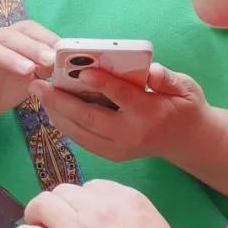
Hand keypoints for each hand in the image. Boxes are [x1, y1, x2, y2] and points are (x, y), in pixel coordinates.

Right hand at [0, 21, 57, 137]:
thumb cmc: (5, 88)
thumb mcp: (31, 78)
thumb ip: (46, 68)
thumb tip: (69, 62)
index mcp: (10, 41)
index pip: (27, 29)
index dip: (45, 36)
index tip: (62, 49)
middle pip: (10, 36)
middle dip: (32, 47)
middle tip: (50, 60)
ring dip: (9, 57)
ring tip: (28, 70)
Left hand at [13, 181, 196, 227]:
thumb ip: (132, 220)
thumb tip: (116, 221)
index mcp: (127, 198)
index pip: (92, 187)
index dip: (82, 201)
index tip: (79, 215)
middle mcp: (100, 207)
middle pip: (64, 192)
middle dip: (56, 204)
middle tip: (51, 220)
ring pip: (43, 206)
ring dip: (35, 214)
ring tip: (33, 226)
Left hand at [35, 61, 208, 163]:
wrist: (187, 140)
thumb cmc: (184, 106)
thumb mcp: (185, 87)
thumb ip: (167, 78)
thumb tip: (152, 72)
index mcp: (150, 113)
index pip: (122, 97)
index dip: (102, 83)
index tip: (82, 71)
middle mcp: (131, 134)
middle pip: (91, 118)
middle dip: (61, 101)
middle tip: (39, 84)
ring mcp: (119, 149)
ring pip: (81, 132)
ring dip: (56, 113)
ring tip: (39, 94)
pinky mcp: (112, 155)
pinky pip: (82, 140)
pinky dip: (65, 125)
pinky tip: (51, 109)